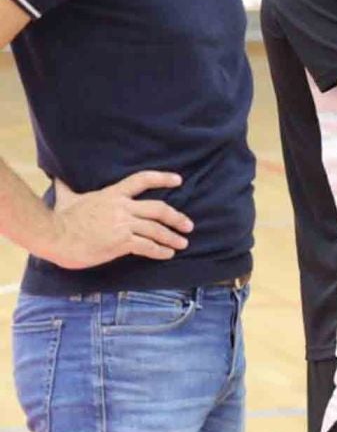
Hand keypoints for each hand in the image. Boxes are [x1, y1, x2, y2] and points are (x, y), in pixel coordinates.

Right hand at [45, 171, 191, 268]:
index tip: (179, 180)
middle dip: (177, 218)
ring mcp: (123, 225)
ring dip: (172, 237)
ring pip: (157, 230)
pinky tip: (167, 254)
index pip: (142, 180)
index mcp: (113, 194)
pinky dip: (160, 251)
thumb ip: (68, 188)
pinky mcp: (121, 242)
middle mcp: (122, 207)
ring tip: (182, 243)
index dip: (163, 178)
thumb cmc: (59, 218)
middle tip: (188, 225)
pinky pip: (147, 246)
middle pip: (159, 209)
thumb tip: (58, 177)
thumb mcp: (67, 197)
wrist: (53, 235)